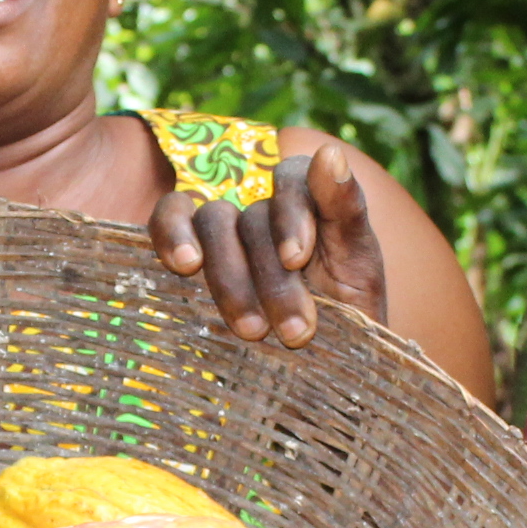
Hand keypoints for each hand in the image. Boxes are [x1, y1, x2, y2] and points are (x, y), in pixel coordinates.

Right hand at [152, 141, 389, 347]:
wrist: (322, 375)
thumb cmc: (348, 316)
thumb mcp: (360, 266)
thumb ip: (346, 208)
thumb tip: (330, 152)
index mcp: (306, 203)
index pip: (291, 180)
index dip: (290, 214)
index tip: (297, 258)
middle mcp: (262, 213)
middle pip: (251, 217)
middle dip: (272, 276)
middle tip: (296, 331)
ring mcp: (223, 236)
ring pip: (213, 225)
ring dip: (232, 279)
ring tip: (253, 330)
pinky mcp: (188, 259)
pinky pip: (167, 222)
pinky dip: (170, 234)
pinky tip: (183, 264)